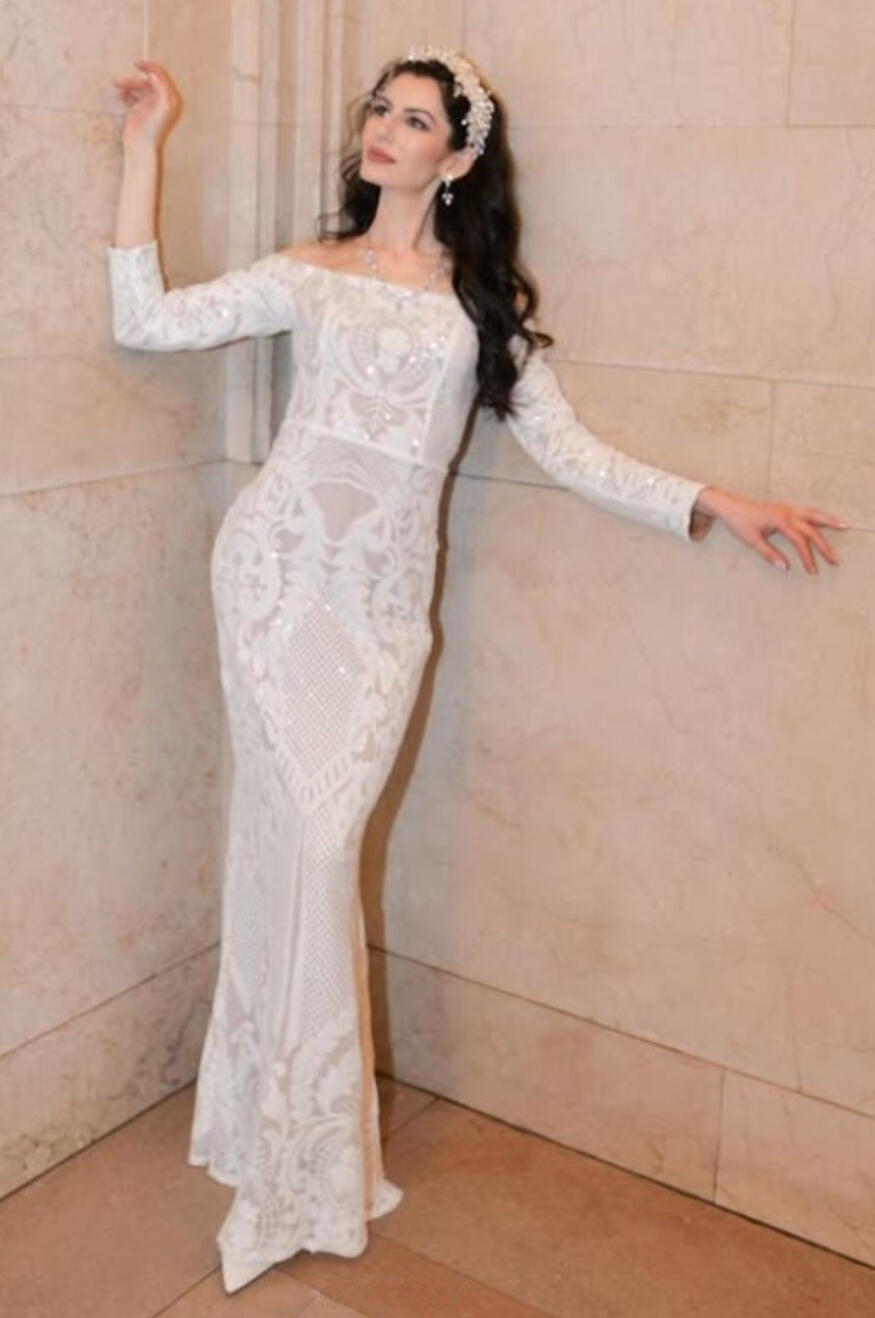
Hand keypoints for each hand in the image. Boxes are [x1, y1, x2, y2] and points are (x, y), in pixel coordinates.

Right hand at [112, 61, 180, 149]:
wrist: (142, 147)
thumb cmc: (155, 128)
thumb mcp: (165, 104)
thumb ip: (163, 86)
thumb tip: (154, 73)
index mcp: (170, 99)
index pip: (160, 76)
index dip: (150, 67)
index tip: (137, 64)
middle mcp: (160, 101)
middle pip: (146, 82)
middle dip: (133, 81)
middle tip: (119, 82)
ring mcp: (148, 106)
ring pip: (136, 88)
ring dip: (126, 85)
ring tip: (116, 85)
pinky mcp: (137, 110)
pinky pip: (130, 96)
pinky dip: (124, 93)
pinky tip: (120, 95)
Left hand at [691, 486, 847, 573]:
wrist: (730, 506)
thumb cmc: (739, 523)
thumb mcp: (752, 541)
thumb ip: (769, 554)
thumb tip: (785, 567)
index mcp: (780, 520)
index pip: (799, 541)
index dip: (807, 557)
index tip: (812, 570)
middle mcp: (787, 512)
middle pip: (812, 529)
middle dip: (824, 545)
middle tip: (834, 560)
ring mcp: (788, 508)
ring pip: (814, 514)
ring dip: (829, 521)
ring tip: (844, 527)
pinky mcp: (786, 508)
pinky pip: (808, 511)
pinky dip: (820, 516)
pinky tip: (827, 520)